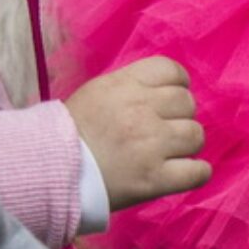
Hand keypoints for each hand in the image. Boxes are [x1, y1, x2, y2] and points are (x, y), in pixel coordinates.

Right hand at [64, 56, 209, 211]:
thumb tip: (167, 89)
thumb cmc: (71, 133)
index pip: (171, 70)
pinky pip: (199, 172)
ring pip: (196, 135)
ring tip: (166, 153)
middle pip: (187, 103)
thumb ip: (131, 88)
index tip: (169, 101)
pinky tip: (180, 173)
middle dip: (179, 117)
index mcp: (123, 85)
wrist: (49, 171)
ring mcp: (151, 145)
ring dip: (187, 145)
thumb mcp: (96, 94)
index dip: (177, 85)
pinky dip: (195, 173)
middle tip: (161, 132)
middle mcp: (140, 110)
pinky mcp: (156, 178)